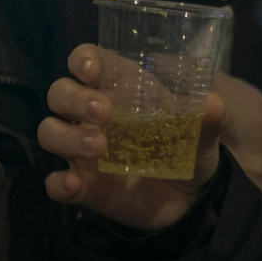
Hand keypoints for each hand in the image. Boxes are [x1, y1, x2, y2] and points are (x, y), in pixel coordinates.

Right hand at [39, 44, 225, 231]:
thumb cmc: (188, 150)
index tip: (92, 70)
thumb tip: (211, 104)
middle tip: (104, 113)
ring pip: (49, 132)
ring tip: (100, 148)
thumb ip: (208, 119)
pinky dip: (57, 183)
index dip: (82, 59)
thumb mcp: (204, 134)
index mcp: (119, 89)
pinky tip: (74, 184)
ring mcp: (82, 151)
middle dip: (74, 98)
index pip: (86, 61)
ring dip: (66, 136)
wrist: (192, 201)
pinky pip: (53, 182)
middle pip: (59, 93)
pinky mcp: (83, 186)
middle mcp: (92, 116)